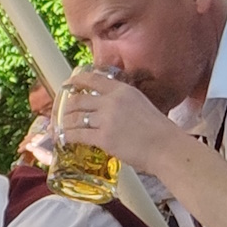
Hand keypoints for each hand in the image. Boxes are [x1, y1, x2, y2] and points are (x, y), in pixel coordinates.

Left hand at [58, 69, 181, 170]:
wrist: (167, 148)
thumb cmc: (160, 131)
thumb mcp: (141, 104)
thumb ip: (124, 102)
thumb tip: (108, 108)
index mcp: (123, 90)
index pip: (93, 79)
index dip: (76, 81)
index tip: (68, 85)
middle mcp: (112, 101)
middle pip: (78, 100)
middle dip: (66, 108)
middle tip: (61, 114)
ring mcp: (106, 119)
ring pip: (75, 118)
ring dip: (63, 123)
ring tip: (59, 128)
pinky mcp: (103, 138)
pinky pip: (78, 134)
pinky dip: (67, 137)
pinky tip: (64, 139)